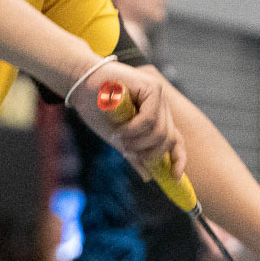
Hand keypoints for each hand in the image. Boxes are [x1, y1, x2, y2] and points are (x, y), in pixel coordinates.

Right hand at [72, 61, 185, 181]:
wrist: (81, 84)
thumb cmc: (96, 109)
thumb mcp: (118, 138)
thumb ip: (134, 153)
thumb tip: (148, 175)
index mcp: (156, 118)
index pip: (176, 141)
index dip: (178, 159)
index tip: (175, 176)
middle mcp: (161, 107)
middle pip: (169, 139)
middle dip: (148, 152)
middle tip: (127, 151)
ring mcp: (158, 96)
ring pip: (160, 131)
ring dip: (138, 142)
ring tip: (119, 138)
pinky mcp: (151, 88)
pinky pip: (150, 119)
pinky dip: (134, 129)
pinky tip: (119, 130)